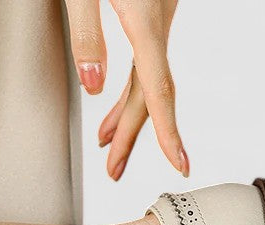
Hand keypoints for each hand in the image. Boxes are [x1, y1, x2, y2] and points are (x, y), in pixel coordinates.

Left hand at [64, 0, 188, 180]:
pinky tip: (114, 100)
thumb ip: (86, 33)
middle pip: (150, 93)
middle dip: (129, 134)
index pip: (158, 89)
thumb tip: (92, 83)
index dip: (168, 132)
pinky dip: (131, 86)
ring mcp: (159, 17)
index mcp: (144, 21)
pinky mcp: (153, 11)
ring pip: (148, 78)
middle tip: (114, 169)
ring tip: (107, 143)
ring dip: (128, 114)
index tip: (178, 163)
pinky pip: (145, 60)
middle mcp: (158, 22)